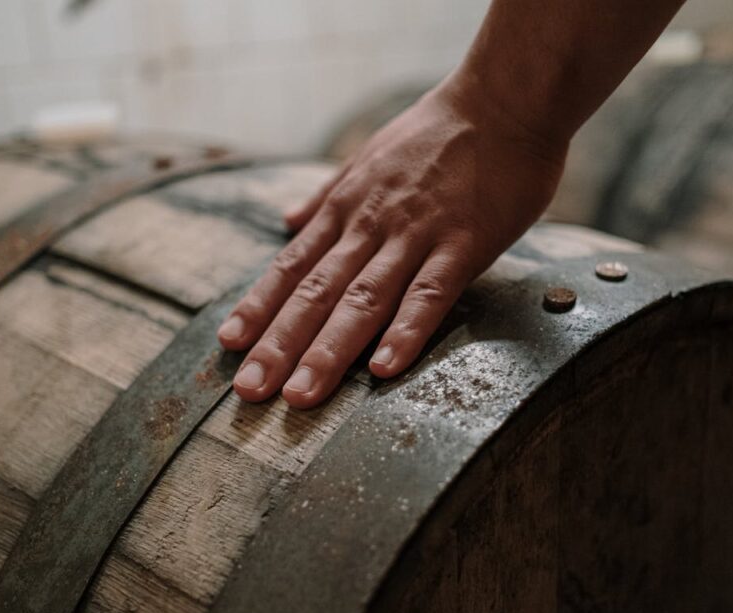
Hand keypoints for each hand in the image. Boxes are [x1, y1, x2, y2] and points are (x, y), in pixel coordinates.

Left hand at [217, 72, 567, 407]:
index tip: (229, 345)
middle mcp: (370, 225)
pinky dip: (405, 330)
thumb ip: (327, 196)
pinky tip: (384, 368)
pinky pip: (430, 293)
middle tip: (250, 390)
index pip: (291, 266)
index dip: (258, 307)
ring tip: (300, 394)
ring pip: (363, 299)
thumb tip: (288, 222)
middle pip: (316, 292)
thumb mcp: (368, 157)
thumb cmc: (439, 133)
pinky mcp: (463, 244)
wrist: (504, 99)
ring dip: (327, 349)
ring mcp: (416, 235)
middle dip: (278, 344)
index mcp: (347, 208)